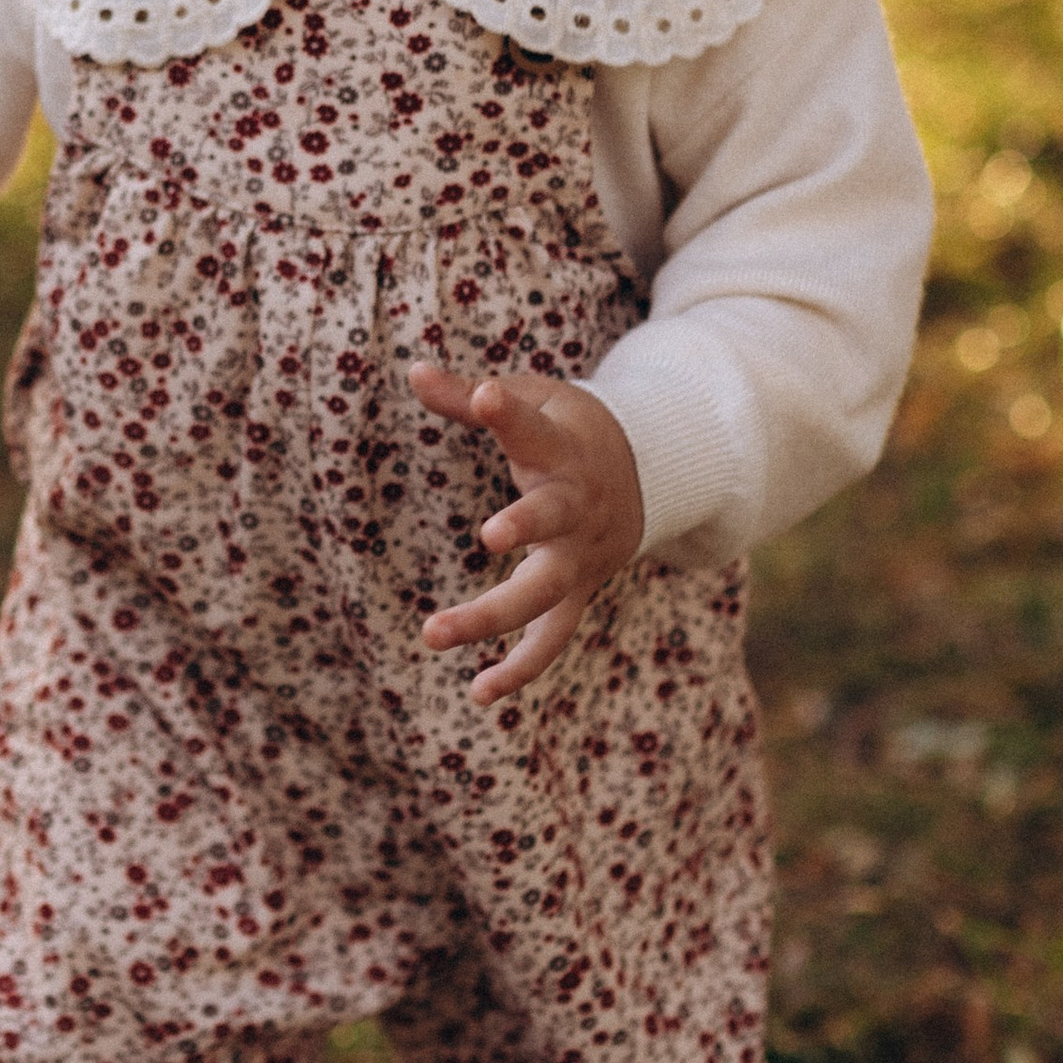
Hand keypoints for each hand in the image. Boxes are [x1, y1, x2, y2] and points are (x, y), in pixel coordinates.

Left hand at [410, 363, 643, 701]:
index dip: (507, 412)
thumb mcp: (532, 402)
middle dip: (523, 527)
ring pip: (545, 592)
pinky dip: (519, 668)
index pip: (532, 428)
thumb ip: (468, 397)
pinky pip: (551, 639)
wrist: (649, 476)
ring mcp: (581, 555)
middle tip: (486, 533)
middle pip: (553, 519)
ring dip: (493, 615)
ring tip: (433, 633)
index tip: (486, 394)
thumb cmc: (569, 431)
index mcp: (563, 450)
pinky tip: (478, 693)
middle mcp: (577, 506)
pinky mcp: (578, 592)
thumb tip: (412, 369)